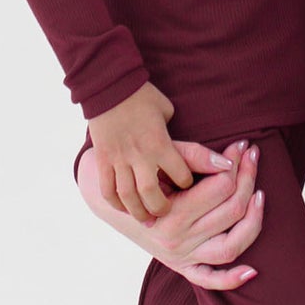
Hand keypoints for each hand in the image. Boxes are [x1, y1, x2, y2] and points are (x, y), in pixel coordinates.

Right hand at [75, 136, 266, 291]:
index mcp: (170, 213)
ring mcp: (181, 257)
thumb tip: (233, 156)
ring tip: (260, 195)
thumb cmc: (139, 171)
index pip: (221, 187)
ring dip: (253, 220)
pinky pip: (209, 280)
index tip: (242, 145)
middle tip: (252, 157)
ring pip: (231, 246)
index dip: (236, 163)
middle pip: (231, 210)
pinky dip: (231, 279)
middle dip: (248, 178)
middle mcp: (177, 240)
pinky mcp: (181, 267)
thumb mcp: (161, 159)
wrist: (109, 198)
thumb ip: (195, 156)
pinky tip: (252, 272)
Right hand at [85, 83, 195, 221]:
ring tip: (147, 219)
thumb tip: (200, 154)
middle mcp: (139, 154)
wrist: (108, 85)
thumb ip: (178, 134)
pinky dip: (115, 203)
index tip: (188, 187)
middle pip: (151, 193)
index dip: (187, 185)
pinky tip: (124, 208)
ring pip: (127, 196)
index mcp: (159, 143)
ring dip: (138, 211)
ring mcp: (118, 158)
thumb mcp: (168, 110)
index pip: (180, 176)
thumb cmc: (143, 96)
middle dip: (161, 208)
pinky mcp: (103, 159)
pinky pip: (106, 188)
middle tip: (167, 213)